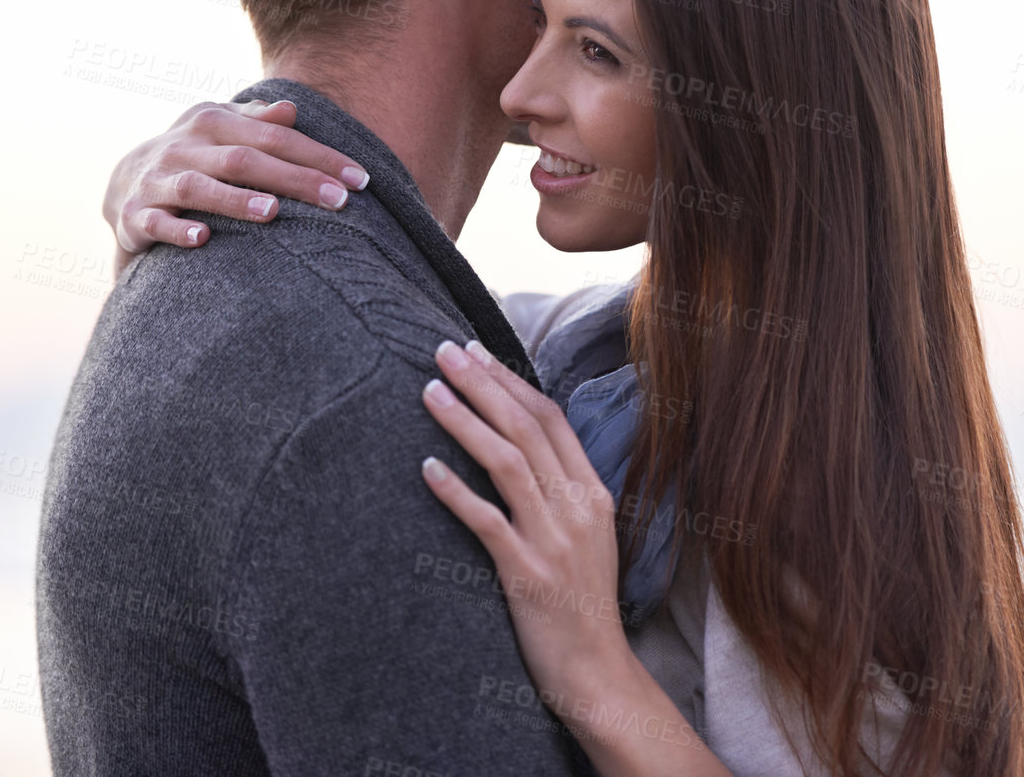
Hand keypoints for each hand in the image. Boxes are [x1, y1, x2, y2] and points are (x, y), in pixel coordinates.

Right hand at [103, 99, 368, 268]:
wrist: (123, 184)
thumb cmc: (196, 156)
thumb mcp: (223, 129)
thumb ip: (257, 121)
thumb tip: (291, 110)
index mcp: (212, 121)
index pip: (275, 136)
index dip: (319, 157)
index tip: (359, 180)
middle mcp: (184, 147)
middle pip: (245, 160)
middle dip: (295, 180)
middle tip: (339, 201)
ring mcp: (157, 181)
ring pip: (198, 189)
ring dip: (235, 201)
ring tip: (273, 212)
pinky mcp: (135, 216)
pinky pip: (155, 223)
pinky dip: (177, 230)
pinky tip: (203, 238)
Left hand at [420, 340, 633, 699]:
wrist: (598, 672)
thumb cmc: (582, 605)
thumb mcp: (586, 538)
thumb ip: (560, 494)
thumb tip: (520, 451)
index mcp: (592, 493)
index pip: (551, 419)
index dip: (511, 381)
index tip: (477, 353)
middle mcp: (576, 507)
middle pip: (526, 428)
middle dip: (482, 384)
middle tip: (443, 352)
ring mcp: (553, 539)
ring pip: (506, 462)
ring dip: (464, 421)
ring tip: (429, 392)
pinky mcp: (526, 572)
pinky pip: (487, 521)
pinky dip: (455, 491)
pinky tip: (426, 468)